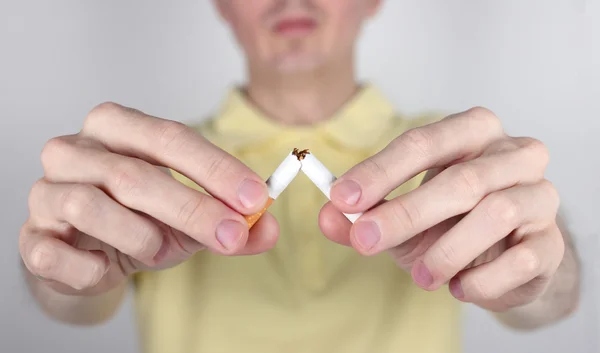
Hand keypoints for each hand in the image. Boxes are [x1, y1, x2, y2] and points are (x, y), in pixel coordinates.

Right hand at [20, 102, 277, 295]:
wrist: (87, 252)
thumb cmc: (140, 219)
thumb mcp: (193, 217)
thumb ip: (232, 221)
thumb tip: (268, 228)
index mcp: (117, 127)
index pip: (170, 138)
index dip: (216, 169)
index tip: (255, 198)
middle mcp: (75, 149)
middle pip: (134, 173)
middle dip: (192, 208)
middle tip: (233, 234)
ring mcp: (46, 191)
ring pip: (93, 206)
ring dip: (141, 237)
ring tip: (158, 250)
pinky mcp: (31, 235)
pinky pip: (58, 253)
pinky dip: (93, 268)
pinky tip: (108, 267)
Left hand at [322, 107, 563, 311]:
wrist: (507, 257)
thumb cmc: (451, 222)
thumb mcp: (399, 216)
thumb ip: (361, 215)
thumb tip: (326, 217)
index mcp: (471, 133)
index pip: (423, 142)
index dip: (380, 172)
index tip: (342, 200)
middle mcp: (513, 154)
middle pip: (460, 178)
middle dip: (405, 213)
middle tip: (364, 241)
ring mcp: (539, 194)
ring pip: (496, 213)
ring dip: (446, 250)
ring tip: (420, 276)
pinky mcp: (551, 240)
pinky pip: (521, 258)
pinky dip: (482, 278)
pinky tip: (460, 287)